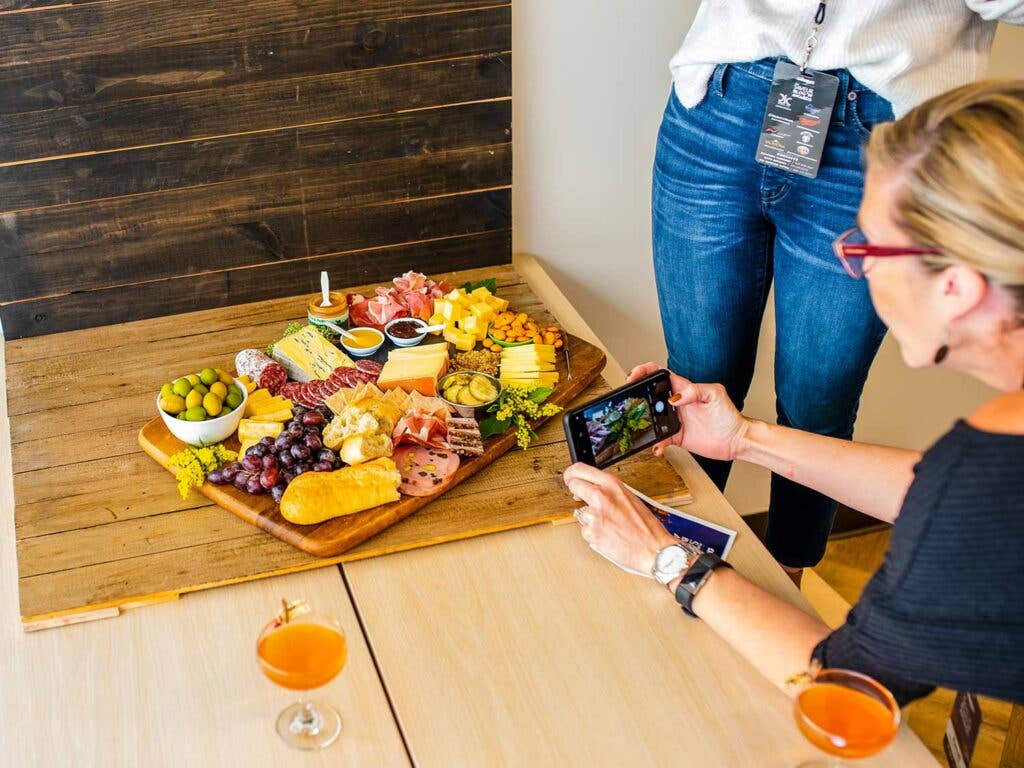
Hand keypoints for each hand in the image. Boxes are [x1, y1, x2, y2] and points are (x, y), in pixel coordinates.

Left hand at [563, 463, 677, 576]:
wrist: (654, 550)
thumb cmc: (648, 528)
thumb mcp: (631, 498)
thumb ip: (610, 491)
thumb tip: (593, 489)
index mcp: (612, 484)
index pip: (580, 469)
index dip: (572, 474)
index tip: (571, 477)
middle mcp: (601, 496)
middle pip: (573, 485)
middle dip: (576, 491)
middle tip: (579, 496)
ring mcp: (593, 514)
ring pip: (581, 512)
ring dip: (591, 518)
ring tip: (610, 526)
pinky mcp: (590, 532)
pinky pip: (586, 530)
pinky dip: (594, 534)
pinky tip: (609, 536)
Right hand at [627, 363, 749, 460]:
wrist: (736, 440)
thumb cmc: (729, 415)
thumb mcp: (715, 394)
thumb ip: (695, 391)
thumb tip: (675, 397)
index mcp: (684, 388)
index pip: (660, 374)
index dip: (645, 371)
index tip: (634, 375)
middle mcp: (677, 403)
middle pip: (650, 395)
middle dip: (637, 395)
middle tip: (630, 400)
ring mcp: (675, 420)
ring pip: (652, 418)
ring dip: (643, 422)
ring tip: (641, 425)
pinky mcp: (676, 436)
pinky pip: (660, 439)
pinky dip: (656, 443)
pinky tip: (657, 446)